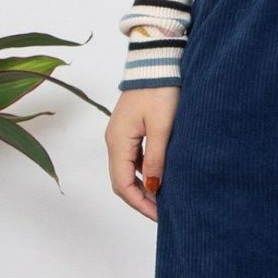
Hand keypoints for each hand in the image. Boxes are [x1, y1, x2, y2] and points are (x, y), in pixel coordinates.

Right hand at [106, 86, 179, 222]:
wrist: (156, 61)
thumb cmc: (160, 89)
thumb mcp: (162, 127)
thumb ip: (156, 158)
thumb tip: (152, 187)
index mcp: (117, 141)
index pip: (122, 184)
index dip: (140, 204)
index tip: (159, 216)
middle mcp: (114, 140)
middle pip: (121, 181)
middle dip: (141, 200)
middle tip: (163, 213)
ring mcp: (120, 135)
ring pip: (126, 171)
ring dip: (142, 187)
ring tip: (163, 199)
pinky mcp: (129, 129)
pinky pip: (132, 159)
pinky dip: (143, 173)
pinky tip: (159, 178)